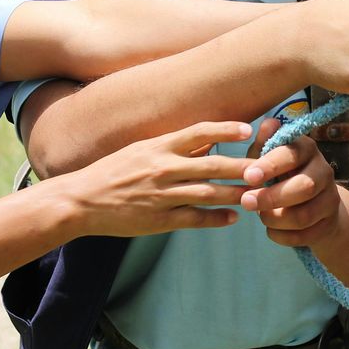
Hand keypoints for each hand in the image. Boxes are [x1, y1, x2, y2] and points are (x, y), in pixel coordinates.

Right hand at [64, 121, 252, 237]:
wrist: (81, 200)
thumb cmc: (112, 171)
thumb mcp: (141, 150)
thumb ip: (173, 146)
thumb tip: (206, 141)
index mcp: (158, 146)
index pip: (199, 132)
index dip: (226, 129)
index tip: (248, 129)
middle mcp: (163, 168)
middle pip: (212, 164)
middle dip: (243, 166)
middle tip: (268, 166)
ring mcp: (162, 195)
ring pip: (209, 192)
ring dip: (236, 193)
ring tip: (259, 194)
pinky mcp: (159, 219)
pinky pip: (194, 218)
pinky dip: (216, 218)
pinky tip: (233, 217)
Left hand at [238, 119, 340, 246]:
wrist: (314, 202)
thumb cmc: (281, 172)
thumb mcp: (269, 155)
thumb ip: (265, 142)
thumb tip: (267, 123)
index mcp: (307, 149)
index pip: (292, 155)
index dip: (270, 166)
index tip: (248, 176)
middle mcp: (324, 171)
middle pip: (304, 188)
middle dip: (272, 197)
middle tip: (246, 202)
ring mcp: (330, 199)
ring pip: (303, 215)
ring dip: (275, 219)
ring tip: (260, 216)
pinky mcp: (329, 223)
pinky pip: (304, 235)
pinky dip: (282, 236)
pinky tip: (271, 230)